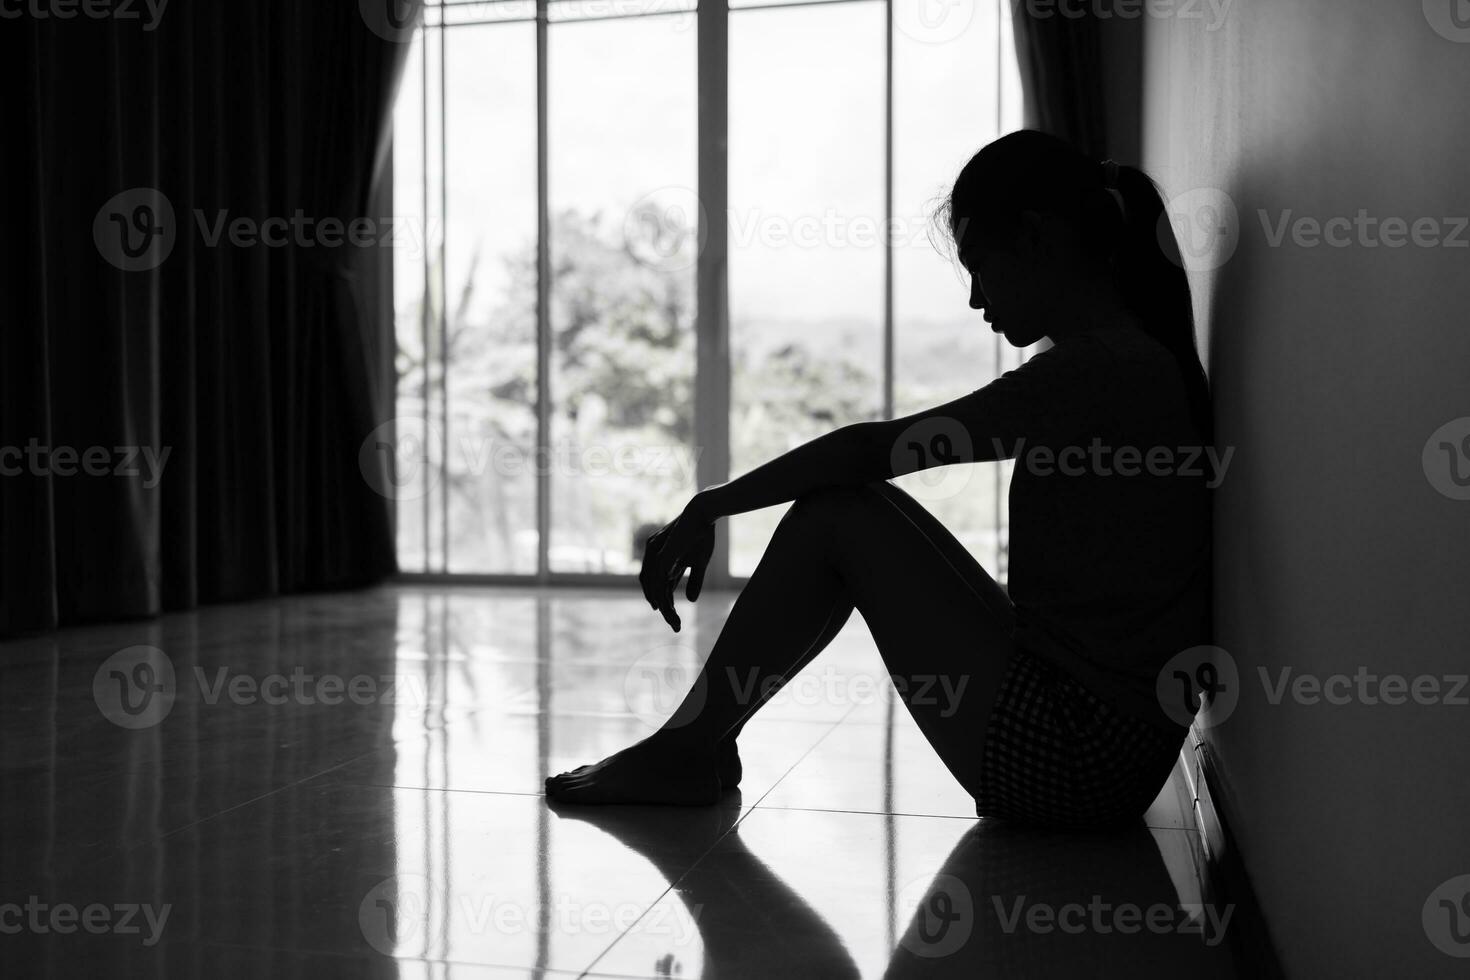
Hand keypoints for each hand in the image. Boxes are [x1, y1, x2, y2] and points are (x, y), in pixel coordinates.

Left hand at [638, 502, 715, 632]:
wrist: (702, 514)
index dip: (667, 603)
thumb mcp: (699, 564)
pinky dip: (662, 598)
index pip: (661, 586)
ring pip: (655, 589)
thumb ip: (694, 582)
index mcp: (662, 559)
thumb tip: (690, 601)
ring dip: (664, 607)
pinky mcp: (661, 556)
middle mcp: (654, 558)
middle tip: (674, 624)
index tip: (675, 620)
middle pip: (653, 589)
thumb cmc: (702, 536)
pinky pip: (658, 583)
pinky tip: (667, 609)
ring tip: (674, 622)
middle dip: (663, 608)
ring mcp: (656, 557)